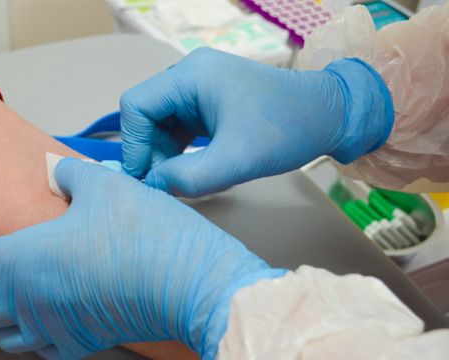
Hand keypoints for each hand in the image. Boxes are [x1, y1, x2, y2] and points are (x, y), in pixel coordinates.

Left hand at [0, 158, 285, 358]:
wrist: (189, 283)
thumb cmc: (147, 235)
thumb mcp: (104, 185)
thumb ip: (69, 173)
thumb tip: (55, 169)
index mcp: (24, 260)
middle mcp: (30, 302)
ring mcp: (55, 328)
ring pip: (1, 332)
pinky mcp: (82, 342)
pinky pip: (39, 348)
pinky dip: (26, 334)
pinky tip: (38, 320)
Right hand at [120, 48, 393, 196]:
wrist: (327, 115)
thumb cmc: (285, 130)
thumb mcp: (236, 161)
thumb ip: (189, 178)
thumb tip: (153, 187)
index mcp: (191, 76)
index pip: (136, 105)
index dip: (132, 144)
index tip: (143, 178)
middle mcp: (189, 74)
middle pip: (145, 113)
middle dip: (148, 151)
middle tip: (162, 184)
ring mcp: (198, 86)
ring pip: (158, 121)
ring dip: (161, 153)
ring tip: (176, 179)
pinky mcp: (207, 101)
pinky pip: (176, 124)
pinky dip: (175, 149)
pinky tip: (186, 169)